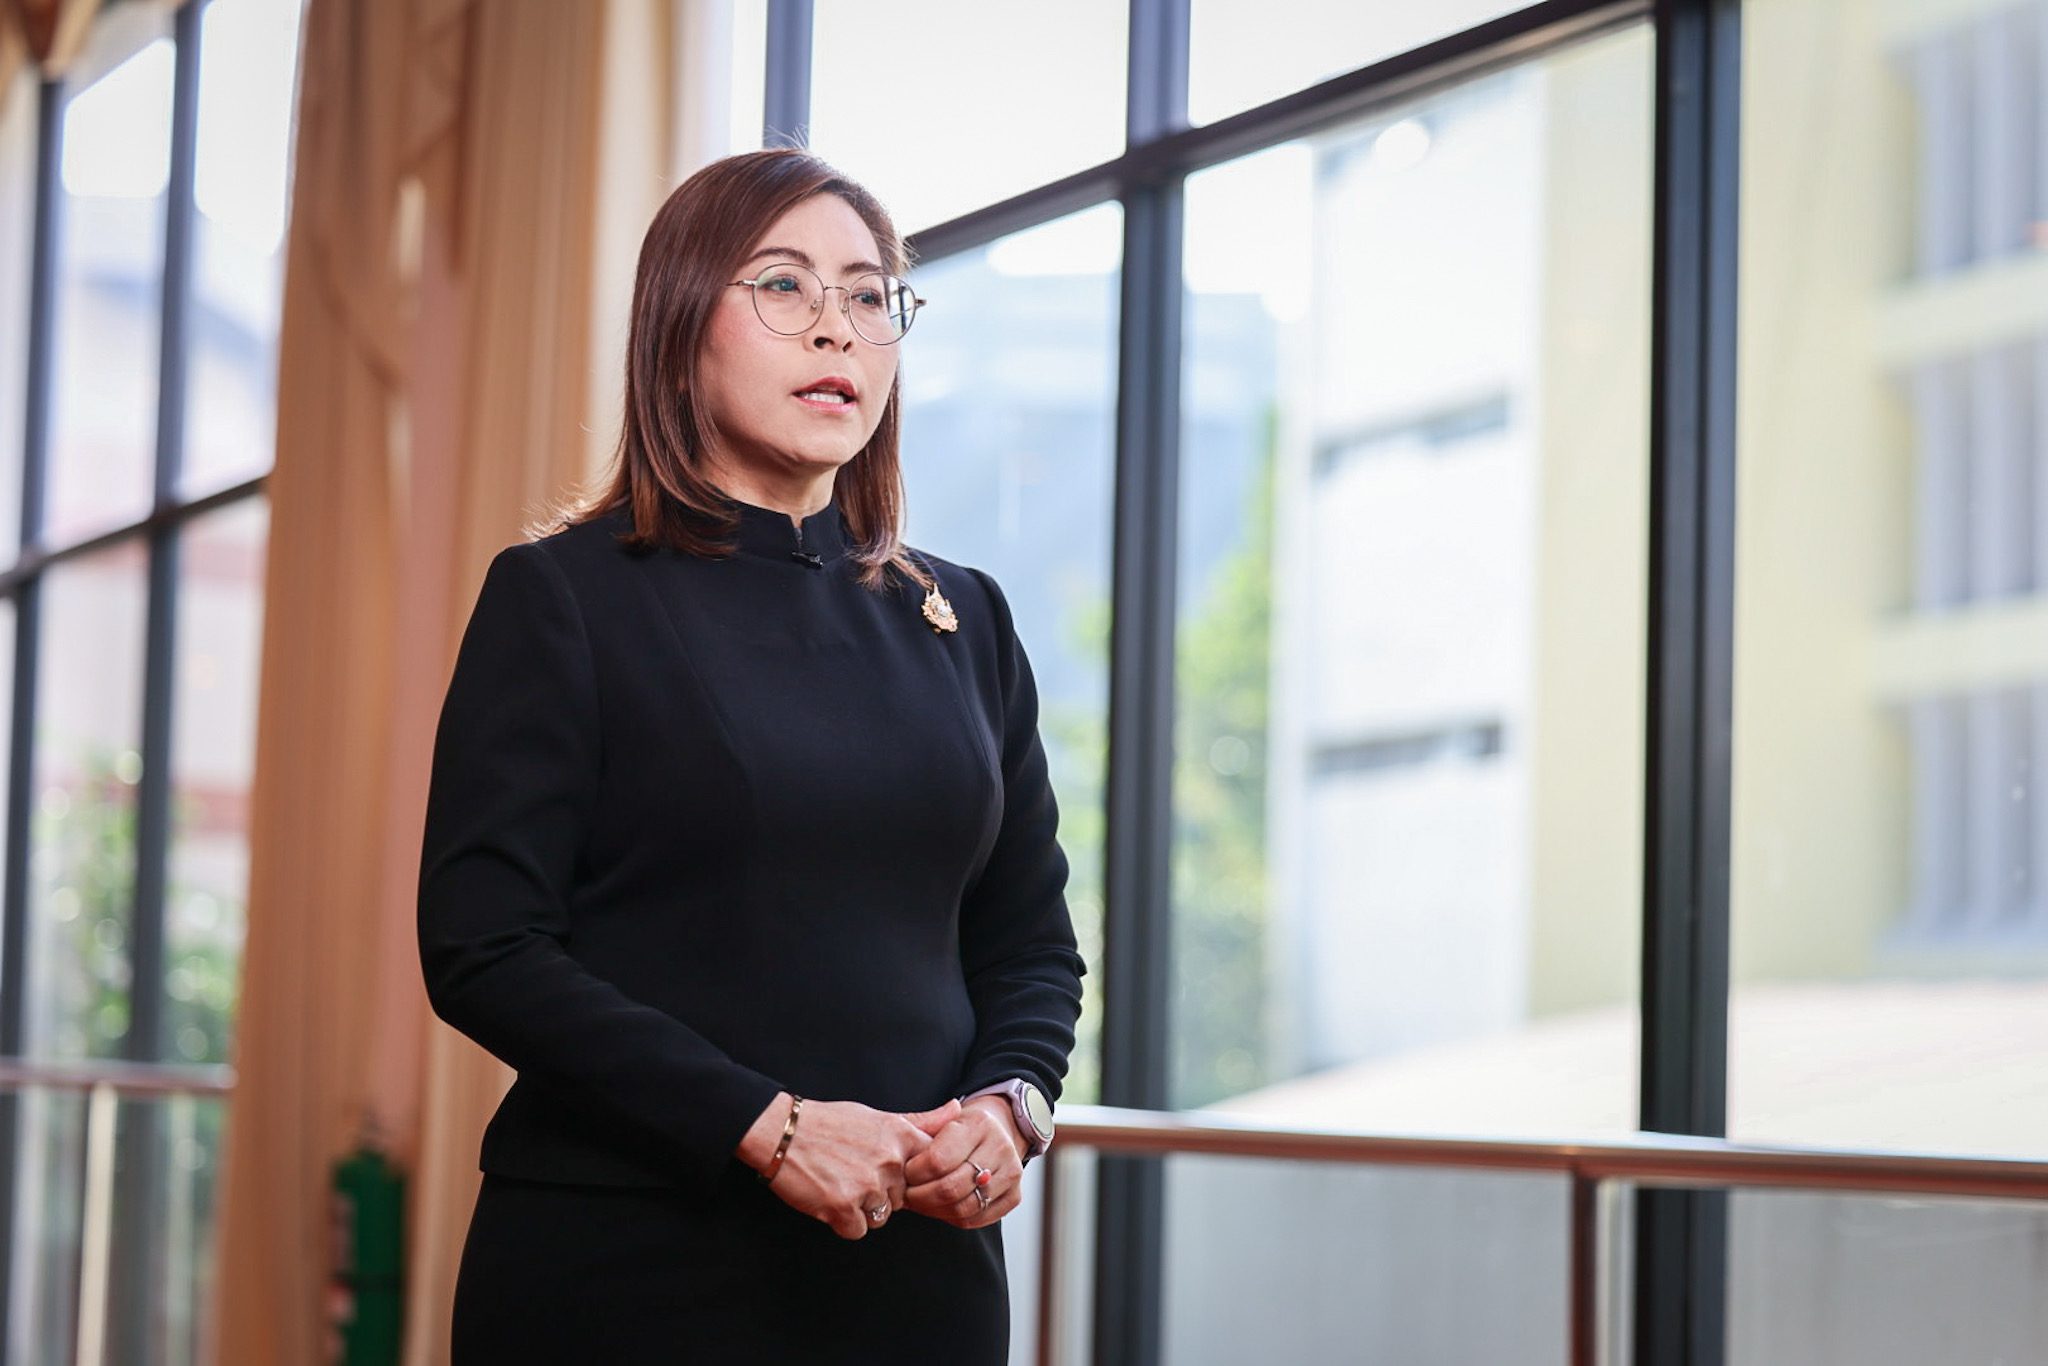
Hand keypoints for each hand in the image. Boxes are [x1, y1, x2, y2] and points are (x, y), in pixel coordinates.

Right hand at [738, 1094, 958, 1239]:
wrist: (783, 1133)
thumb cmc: (831, 1124)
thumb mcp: (879, 1116)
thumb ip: (922, 1122)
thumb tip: (958, 1110)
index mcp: (902, 1138)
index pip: (930, 1173)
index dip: (911, 1179)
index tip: (889, 1171)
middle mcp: (890, 1162)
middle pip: (903, 1199)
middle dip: (882, 1193)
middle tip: (854, 1172)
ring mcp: (868, 1186)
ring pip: (881, 1217)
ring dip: (862, 1208)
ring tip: (840, 1181)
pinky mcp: (844, 1209)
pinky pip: (858, 1231)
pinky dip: (843, 1221)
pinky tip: (829, 1197)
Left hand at [901, 1096, 1025, 1228]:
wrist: (997, 1130)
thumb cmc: (962, 1128)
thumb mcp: (942, 1120)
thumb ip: (922, 1130)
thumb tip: (904, 1147)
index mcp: (979, 1123)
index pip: (938, 1160)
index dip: (914, 1173)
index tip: (905, 1173)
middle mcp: (1000, 1146)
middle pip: (951, 1188)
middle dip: (921, 1197)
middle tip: (908, 1195)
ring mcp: (1011, 1173)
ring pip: (964, 1207)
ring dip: (934, 1210)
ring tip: (921, 1203)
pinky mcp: (1015, 1195)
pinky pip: (977, 1219)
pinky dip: (953, 1218)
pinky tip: (940, 1208)